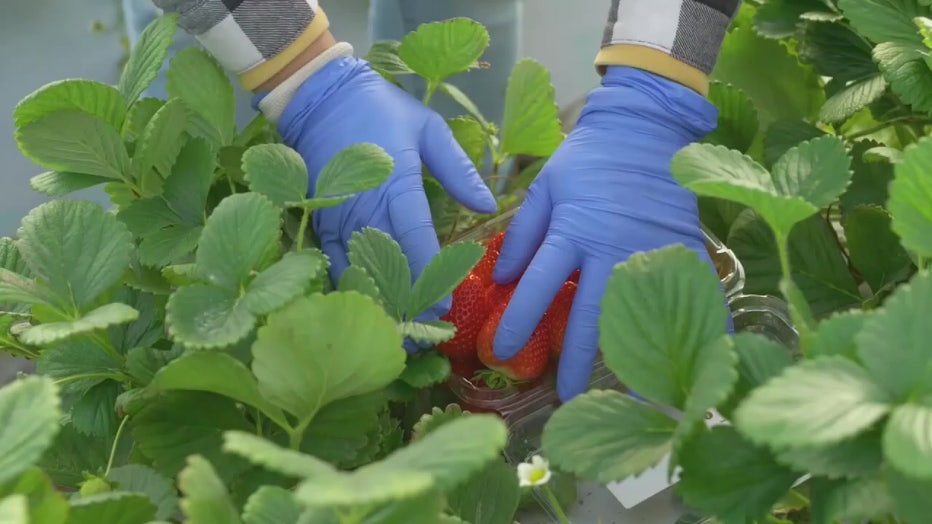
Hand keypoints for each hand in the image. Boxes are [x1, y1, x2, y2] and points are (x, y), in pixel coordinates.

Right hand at [276, 55, 497, 317]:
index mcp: (396, 183)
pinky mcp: (321, 219)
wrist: (320, 96)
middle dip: (409, 302)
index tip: (445, 306)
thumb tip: (488, 206)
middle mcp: (365, 206)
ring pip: (359, 270)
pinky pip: (334, 261)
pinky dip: (351, 287)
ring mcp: (339, 215)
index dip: (430, 275)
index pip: (415, 239)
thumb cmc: (381, 109)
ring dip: (380, 303)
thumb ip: (459, 170)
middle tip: (428, 336)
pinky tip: (366, 312)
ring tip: (401, 336)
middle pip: (388, 265)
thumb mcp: (428, 129)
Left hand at [491, 67, 728, 400]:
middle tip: (568, 396)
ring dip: (630, 355)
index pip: (538, 286)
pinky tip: (706, 357)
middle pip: (589, 315)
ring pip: (639, 313)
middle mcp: (610, 248)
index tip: (500, 351)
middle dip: (576, 360)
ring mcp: (650, 251)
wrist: (645, 127)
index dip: (518, 321)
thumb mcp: (546, 186)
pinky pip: (694, 293)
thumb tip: (501, 275)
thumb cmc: (589, 157)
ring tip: (629, 394)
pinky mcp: (682, 248)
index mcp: (572, 230)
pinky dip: (704, 324)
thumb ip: (523, 232)